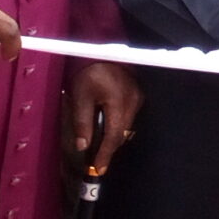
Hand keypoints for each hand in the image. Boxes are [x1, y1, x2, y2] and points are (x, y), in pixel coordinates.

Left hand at [63, 59, 140, 173]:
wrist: (102, 49)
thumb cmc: (88, 72)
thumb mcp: (80, 96)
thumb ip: (82, 122)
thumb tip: (83, 146)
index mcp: (118, 102)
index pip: (113, 136)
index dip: (105, 155)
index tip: (98, 170)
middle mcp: (133, 102)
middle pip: (122, 134)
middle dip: (109, 149)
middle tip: (96, 162)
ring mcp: (137, 99)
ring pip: (126, 127)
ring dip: (113, 138)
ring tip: (100, 148)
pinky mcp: (137, 96)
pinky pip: (128, 118)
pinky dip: (117, 126)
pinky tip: (107, 129)